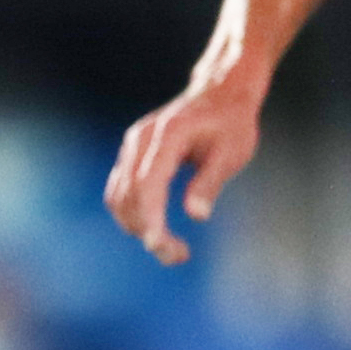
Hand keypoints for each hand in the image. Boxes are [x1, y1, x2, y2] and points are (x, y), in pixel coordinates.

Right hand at [103, 84, 260, 266]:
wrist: (220, 93)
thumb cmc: (231, 123)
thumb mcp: (232, 152)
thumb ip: (211, 182)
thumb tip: (196, 215)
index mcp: (168, 135)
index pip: (148, 183)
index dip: (149, 218)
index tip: (159, 247)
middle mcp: (141, 139)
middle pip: (129, 194)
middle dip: (147, 231)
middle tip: (179, 255)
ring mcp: (132, 145)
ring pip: (118, 196)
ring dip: (137, 227)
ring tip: (172, 247)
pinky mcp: (132, 154)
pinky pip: (121, 190)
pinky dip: (133, 214)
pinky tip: (158, 228)